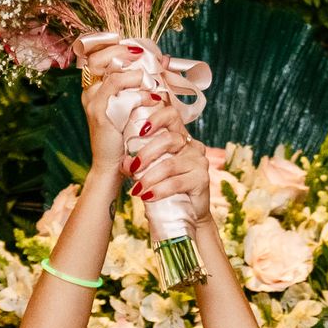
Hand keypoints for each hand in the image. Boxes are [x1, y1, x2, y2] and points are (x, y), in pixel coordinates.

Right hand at [77, 35, 152, 175]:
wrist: (113, 166)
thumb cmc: (126, 136)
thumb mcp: (135, 105)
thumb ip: (145, 82)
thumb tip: (165, 60)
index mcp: (95, 88)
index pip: (98, 55)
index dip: (115, 46)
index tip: (138, 48)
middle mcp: (90, 91)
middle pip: (98, 57)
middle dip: (122, 51)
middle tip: (143, 53)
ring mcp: (93, 102)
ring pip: (111, 73)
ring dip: (135, 70)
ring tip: (151, 76)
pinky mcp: (100, 113)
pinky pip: (117, 90)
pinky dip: (138, 89)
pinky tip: (153, 96)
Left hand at [125, 108, 211, 226]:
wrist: (184, 213)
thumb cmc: (164, 187)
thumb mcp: (148, 170)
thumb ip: (135, 162)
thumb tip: (124, 161)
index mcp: (179, 136)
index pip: (171, 114)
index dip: (156, 118)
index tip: (140, 131)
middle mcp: (192, 145)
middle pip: (168, 139)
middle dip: (145, 154)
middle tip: (132, 168)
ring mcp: (199, 161)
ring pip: (170, 164)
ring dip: (149, 177)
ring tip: (137, 189)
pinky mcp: (202, 179)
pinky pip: (176, 182)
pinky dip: (158, 190)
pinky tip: (147, 197)